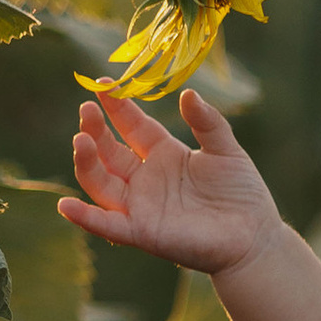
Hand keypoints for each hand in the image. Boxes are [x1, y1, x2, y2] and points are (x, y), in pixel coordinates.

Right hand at [59, 84, 283, 277]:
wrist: (255, 238)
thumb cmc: (242, 194)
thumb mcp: (226, 150)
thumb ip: (207, 122)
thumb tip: (188, 93)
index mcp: (163, 153)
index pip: (131, 124)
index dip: (116, 105)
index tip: (101, 83)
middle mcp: (145, 178)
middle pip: (108, 151)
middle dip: (95, 130)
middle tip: (87, 108)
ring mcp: (141, 205)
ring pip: (101, 183)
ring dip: (86, 163)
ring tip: (81, 140)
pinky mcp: (142, 232)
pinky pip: (107, 225)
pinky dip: (85, 218)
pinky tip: (65, 206)